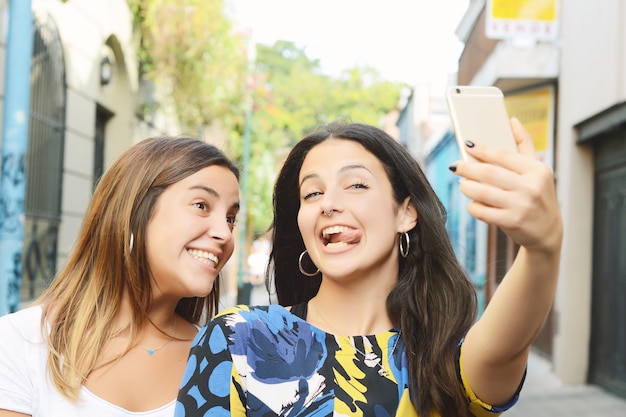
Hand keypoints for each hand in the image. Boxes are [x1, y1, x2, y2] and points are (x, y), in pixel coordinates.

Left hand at [450, 118, 561, 253]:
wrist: (548, 231)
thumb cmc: (538, 195)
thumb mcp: (538, 170)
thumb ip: (525, 144)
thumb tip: (512, 120)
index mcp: (537, 170)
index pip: (503, 155)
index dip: (482, 149)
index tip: (467, 144)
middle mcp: (530, 187)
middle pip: (488, 173)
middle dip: (467, 168)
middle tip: (456, 166)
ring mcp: (521, 206)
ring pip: (482, 192)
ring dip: (466, 187)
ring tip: (462, 184)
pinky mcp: (511, 222)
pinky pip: (482, 211)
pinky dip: (472, 206)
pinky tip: (472, 202)